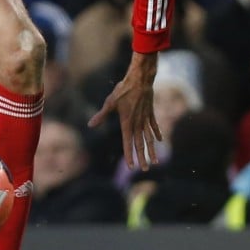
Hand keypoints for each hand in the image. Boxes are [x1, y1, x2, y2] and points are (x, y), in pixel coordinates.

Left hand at [88, 50, 161, 170]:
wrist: (140, 80)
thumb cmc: (122, 90)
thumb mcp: (109, 103)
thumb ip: (101, 116)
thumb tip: (90, 125)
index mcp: (127, 123)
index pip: (127, 143)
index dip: (129, 155)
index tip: (131, 167)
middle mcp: (138, 123)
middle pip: (140, 144)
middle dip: (142, 157)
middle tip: (145, 169)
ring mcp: (146, 119)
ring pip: (150, 138)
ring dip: (152, 150)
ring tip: (156, 161)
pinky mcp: (151, 113)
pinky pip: (154, 126)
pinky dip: (157, 134)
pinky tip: (160, 141)